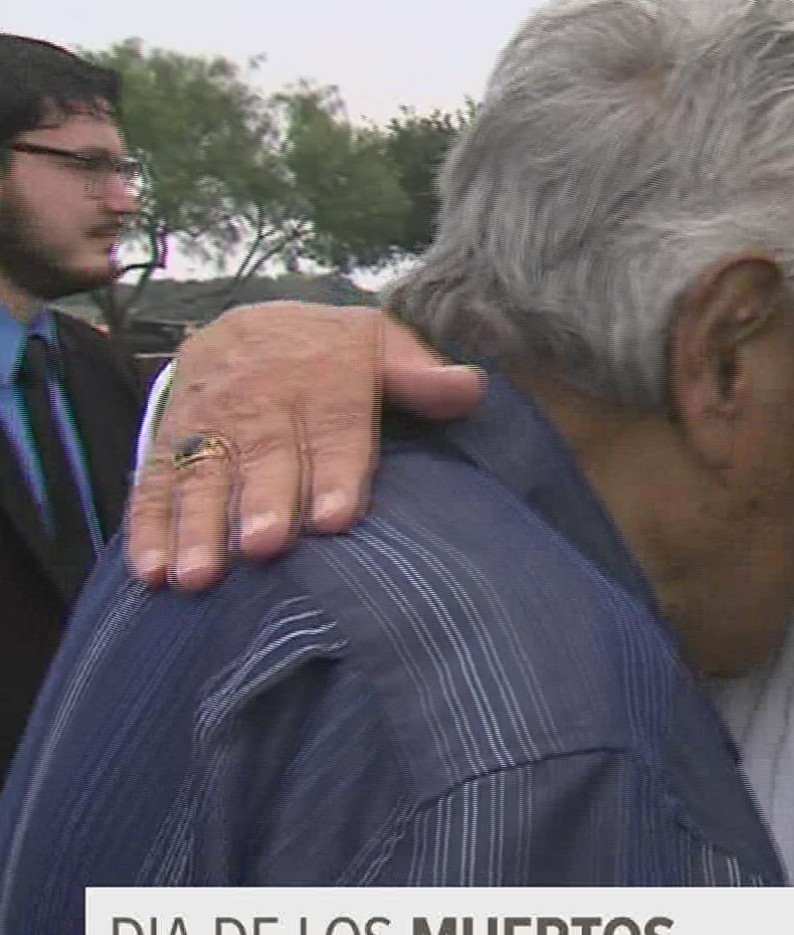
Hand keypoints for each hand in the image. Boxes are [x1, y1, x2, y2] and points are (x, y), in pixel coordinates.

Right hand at [125, 301, 487, 591]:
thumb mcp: (380, 345)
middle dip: (263, 501)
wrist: (250, 324)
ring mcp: (208, 423)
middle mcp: (260, 402)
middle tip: (264, 546)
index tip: (335, 518)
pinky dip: (147, 529)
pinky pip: (153, 484)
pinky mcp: (168, 442)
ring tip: (200, 575)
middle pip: (262, 454)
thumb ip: (421, 375)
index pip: (333, 428)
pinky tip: (150, 572)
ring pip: (200, 474)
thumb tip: (469, 387)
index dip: (334, 473)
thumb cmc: (333, 353)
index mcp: (321, 379)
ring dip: (198, 526)